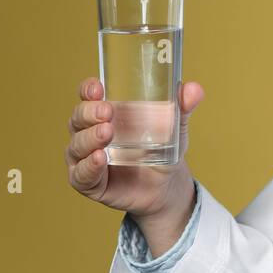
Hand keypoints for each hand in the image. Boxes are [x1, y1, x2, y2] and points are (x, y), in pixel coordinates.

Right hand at [65, 75, 204, 217]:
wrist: (166, 186)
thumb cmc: (162, 149)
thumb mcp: (174, 127)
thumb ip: (181, 108)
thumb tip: (195, 89)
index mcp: (105, 113)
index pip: (88, 96)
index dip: (88, 89)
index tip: (98, 87)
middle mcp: (90, 132)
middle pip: (79, 118)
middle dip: (89, 112)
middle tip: (107, 111)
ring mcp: (86, 158)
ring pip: (77, 145)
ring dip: (89, 138)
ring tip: (107, 132)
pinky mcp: (89, 182)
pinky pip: (81, 174)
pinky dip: (88, 166)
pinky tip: (99, 158)